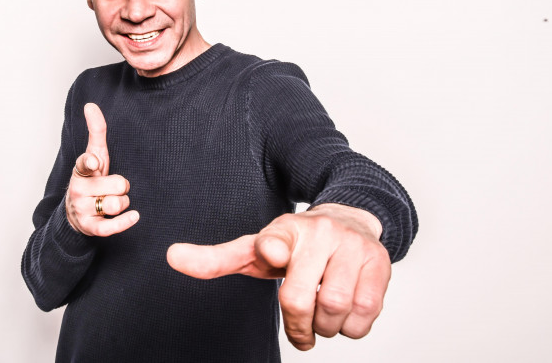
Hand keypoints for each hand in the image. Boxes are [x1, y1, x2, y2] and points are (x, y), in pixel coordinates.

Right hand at [65, 103, 139, 235]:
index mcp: (80, 170)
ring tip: (114, 201)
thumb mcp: (94, 155)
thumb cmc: (91, 179)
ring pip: (117, 204)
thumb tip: (90, 105)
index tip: (95, 163)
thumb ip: (95, 131)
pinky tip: (134, 216)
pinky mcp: (90, 227)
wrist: (76, 213)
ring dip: (122, 203)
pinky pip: (110, 227)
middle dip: (122, 187)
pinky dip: (124, 222)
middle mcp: (78, 189)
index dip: (90, 163)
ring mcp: (83, 209)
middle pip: (117, 185)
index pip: (83, 164)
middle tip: (113, 188)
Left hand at [167, 204, 389, 350]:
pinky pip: (363, 315)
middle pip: (298, 298)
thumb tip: (172, 256)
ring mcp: (351, 247)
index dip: (273, 248)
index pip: (274, 239)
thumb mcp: (254, 250)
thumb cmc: (295, 245)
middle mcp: (318, 233)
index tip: (272, 253)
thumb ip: (216, 259)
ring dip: (325, 327)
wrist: (350, 221)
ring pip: (334, 310)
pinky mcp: (379, 263)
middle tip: (299, 329)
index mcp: (284, 229)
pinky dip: (351, 327)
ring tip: (322, 315)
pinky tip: (345, 312)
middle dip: (297, 326)